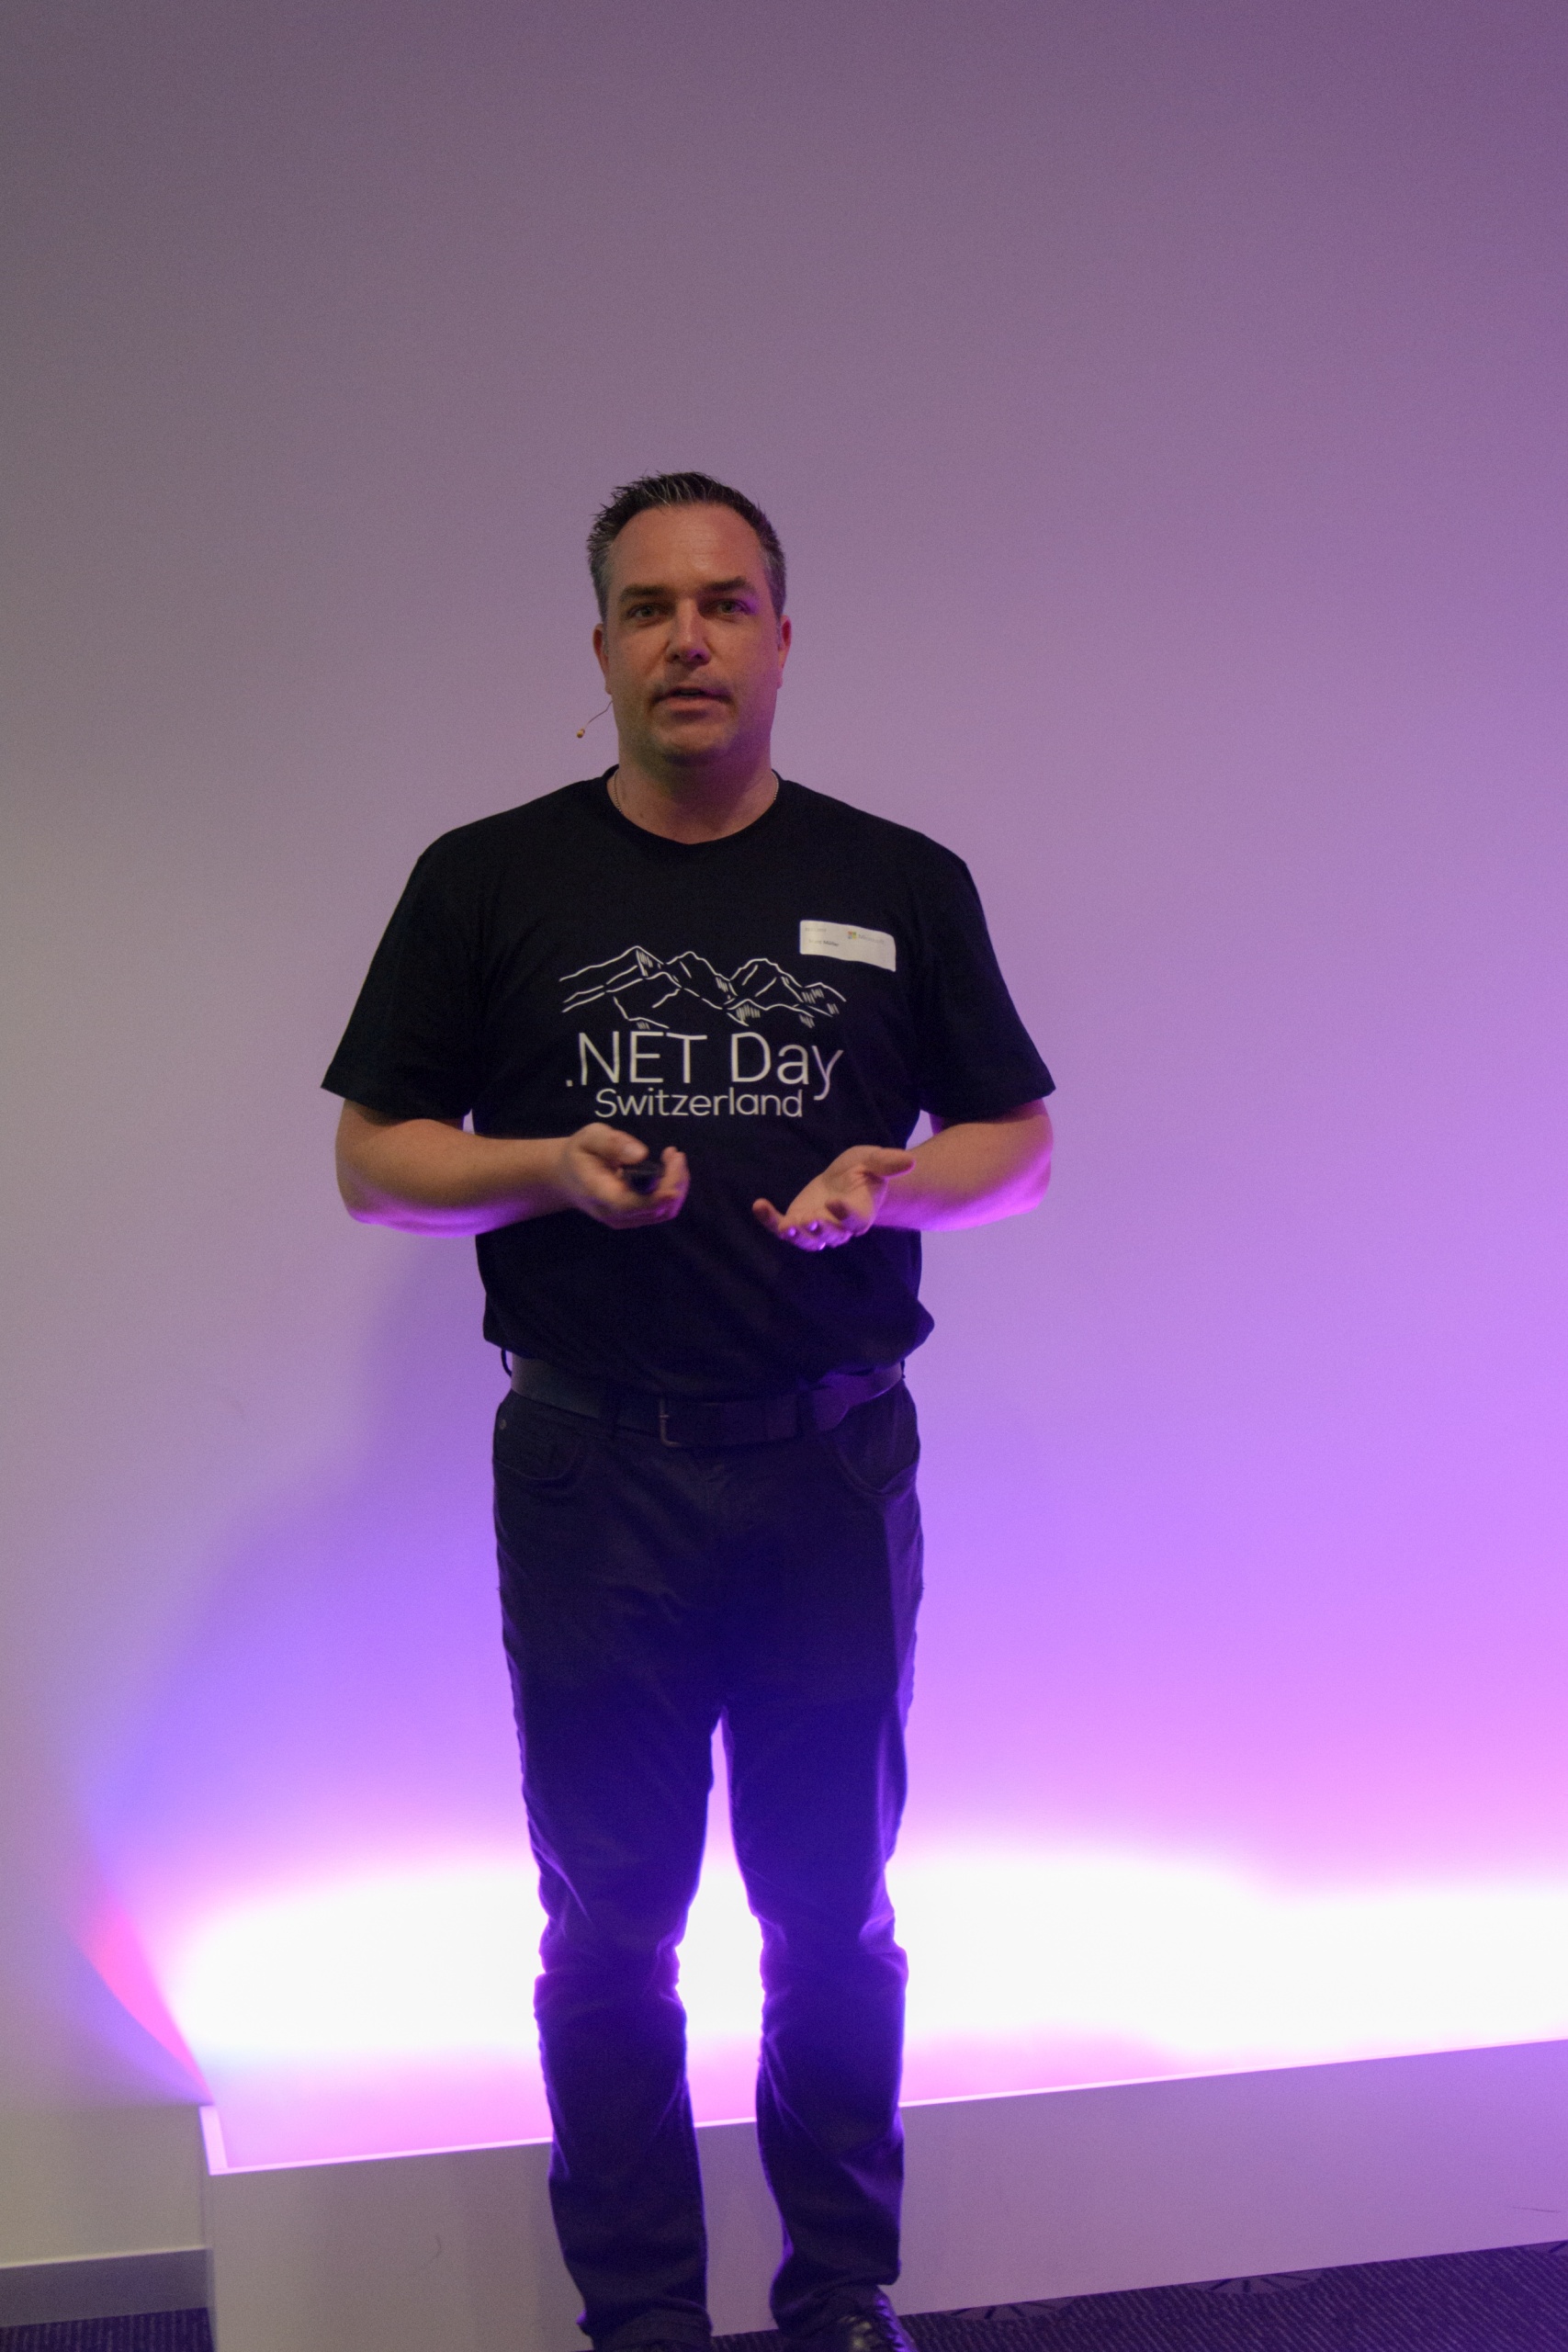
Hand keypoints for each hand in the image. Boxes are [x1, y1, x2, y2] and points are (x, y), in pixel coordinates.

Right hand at [556, 1125, 688, 1227]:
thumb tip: (641, 1154)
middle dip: (674, 1182)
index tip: (673, 1188)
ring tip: (674, 1157)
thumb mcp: (589, 1138)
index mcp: (599, 1193)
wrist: (568, 1177)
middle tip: (675, 1153)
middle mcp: (613, 1213)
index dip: (655, 1200)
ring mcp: (625, 1220)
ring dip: (677, 1186)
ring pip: (663, 1212)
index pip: (629, 1205)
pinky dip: (673, 1190)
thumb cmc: (580, 1154)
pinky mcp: (634, 1218)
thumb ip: (612, 1143)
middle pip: (654, 1209)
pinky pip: (661, 1210)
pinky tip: (670, 1169)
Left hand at [752, 1147, 915, 1250]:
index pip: (855, 1220)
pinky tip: (759, 1205)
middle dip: (820, 1229)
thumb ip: (888, 1163)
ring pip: (807, 1241)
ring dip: (796, 1236)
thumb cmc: (863, 1171)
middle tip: (809, 1219)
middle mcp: (839, 1227)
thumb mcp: (873, 1161)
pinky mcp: (797, 1223)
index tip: (835, 1201)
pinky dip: (770, 1220)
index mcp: (861, 1213)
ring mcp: (816, 1228)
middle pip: (831, 1235)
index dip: (846, 1213)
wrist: (845, 1181)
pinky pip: (782, 1228)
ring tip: (785, 1225)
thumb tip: (910, 1160)